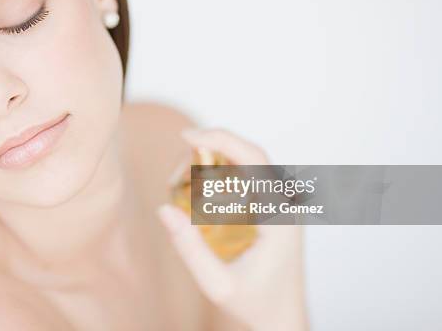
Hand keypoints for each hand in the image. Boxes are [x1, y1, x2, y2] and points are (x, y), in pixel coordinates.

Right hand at [156, 128, 308, 330]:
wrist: (283, 319)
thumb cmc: (255, 305)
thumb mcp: (217, 284)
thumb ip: (189, 249)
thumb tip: (163, 209)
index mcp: (280, 214)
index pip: (254, 158)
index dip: (221, 138)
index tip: (186, 135)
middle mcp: (286, 202)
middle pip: (248, 154)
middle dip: (210, 148)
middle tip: (175, 170)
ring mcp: (283, 203)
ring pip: (247, 163)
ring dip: (215, 160)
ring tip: (182, 180)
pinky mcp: (274, 208)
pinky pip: (249, 177)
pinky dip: (222, 173)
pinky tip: (200, 187)